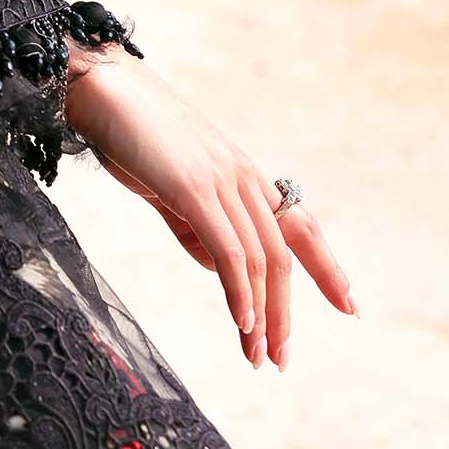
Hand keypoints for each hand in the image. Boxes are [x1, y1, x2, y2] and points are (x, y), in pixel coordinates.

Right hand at [64, 50, 356, 370]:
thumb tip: (219, 269)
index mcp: (242, 174)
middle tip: (282, 359)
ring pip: (260, 260)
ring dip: (262, 315)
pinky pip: (229, 250)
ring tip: (258, 356)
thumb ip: (194, 227)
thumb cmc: (128, 136)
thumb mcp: (168, 189)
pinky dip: (240, 291)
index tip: (349, 305)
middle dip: (287, 312)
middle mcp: (243, 177)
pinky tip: (243, 322)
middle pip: (284, 253)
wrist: (100, 89)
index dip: (327, 266)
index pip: (300, 224)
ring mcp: (222, 181)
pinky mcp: (194, 188)